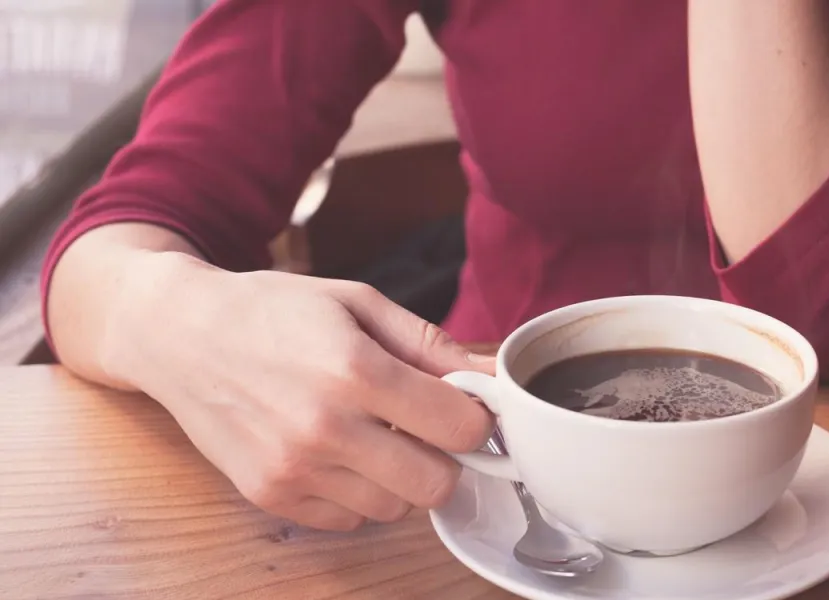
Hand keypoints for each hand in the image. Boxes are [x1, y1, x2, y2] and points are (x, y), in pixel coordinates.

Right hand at [105, 253, 493, 530]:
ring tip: (374, 435)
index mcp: (356, 370)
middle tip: (425, 429)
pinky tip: (339, 453)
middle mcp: (325, 427)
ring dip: (401, 477)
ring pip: (396, 508)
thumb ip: (430, 344)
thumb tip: (491, 376)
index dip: (474, 417)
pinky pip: (350, 519)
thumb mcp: (357, 303)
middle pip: (437, 483)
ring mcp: (295, 469)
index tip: (462, 406)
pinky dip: (359, 493)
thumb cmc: (272, 311)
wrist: (179, 334)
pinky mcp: (271, 496)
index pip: (460, 428)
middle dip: (445, 458)